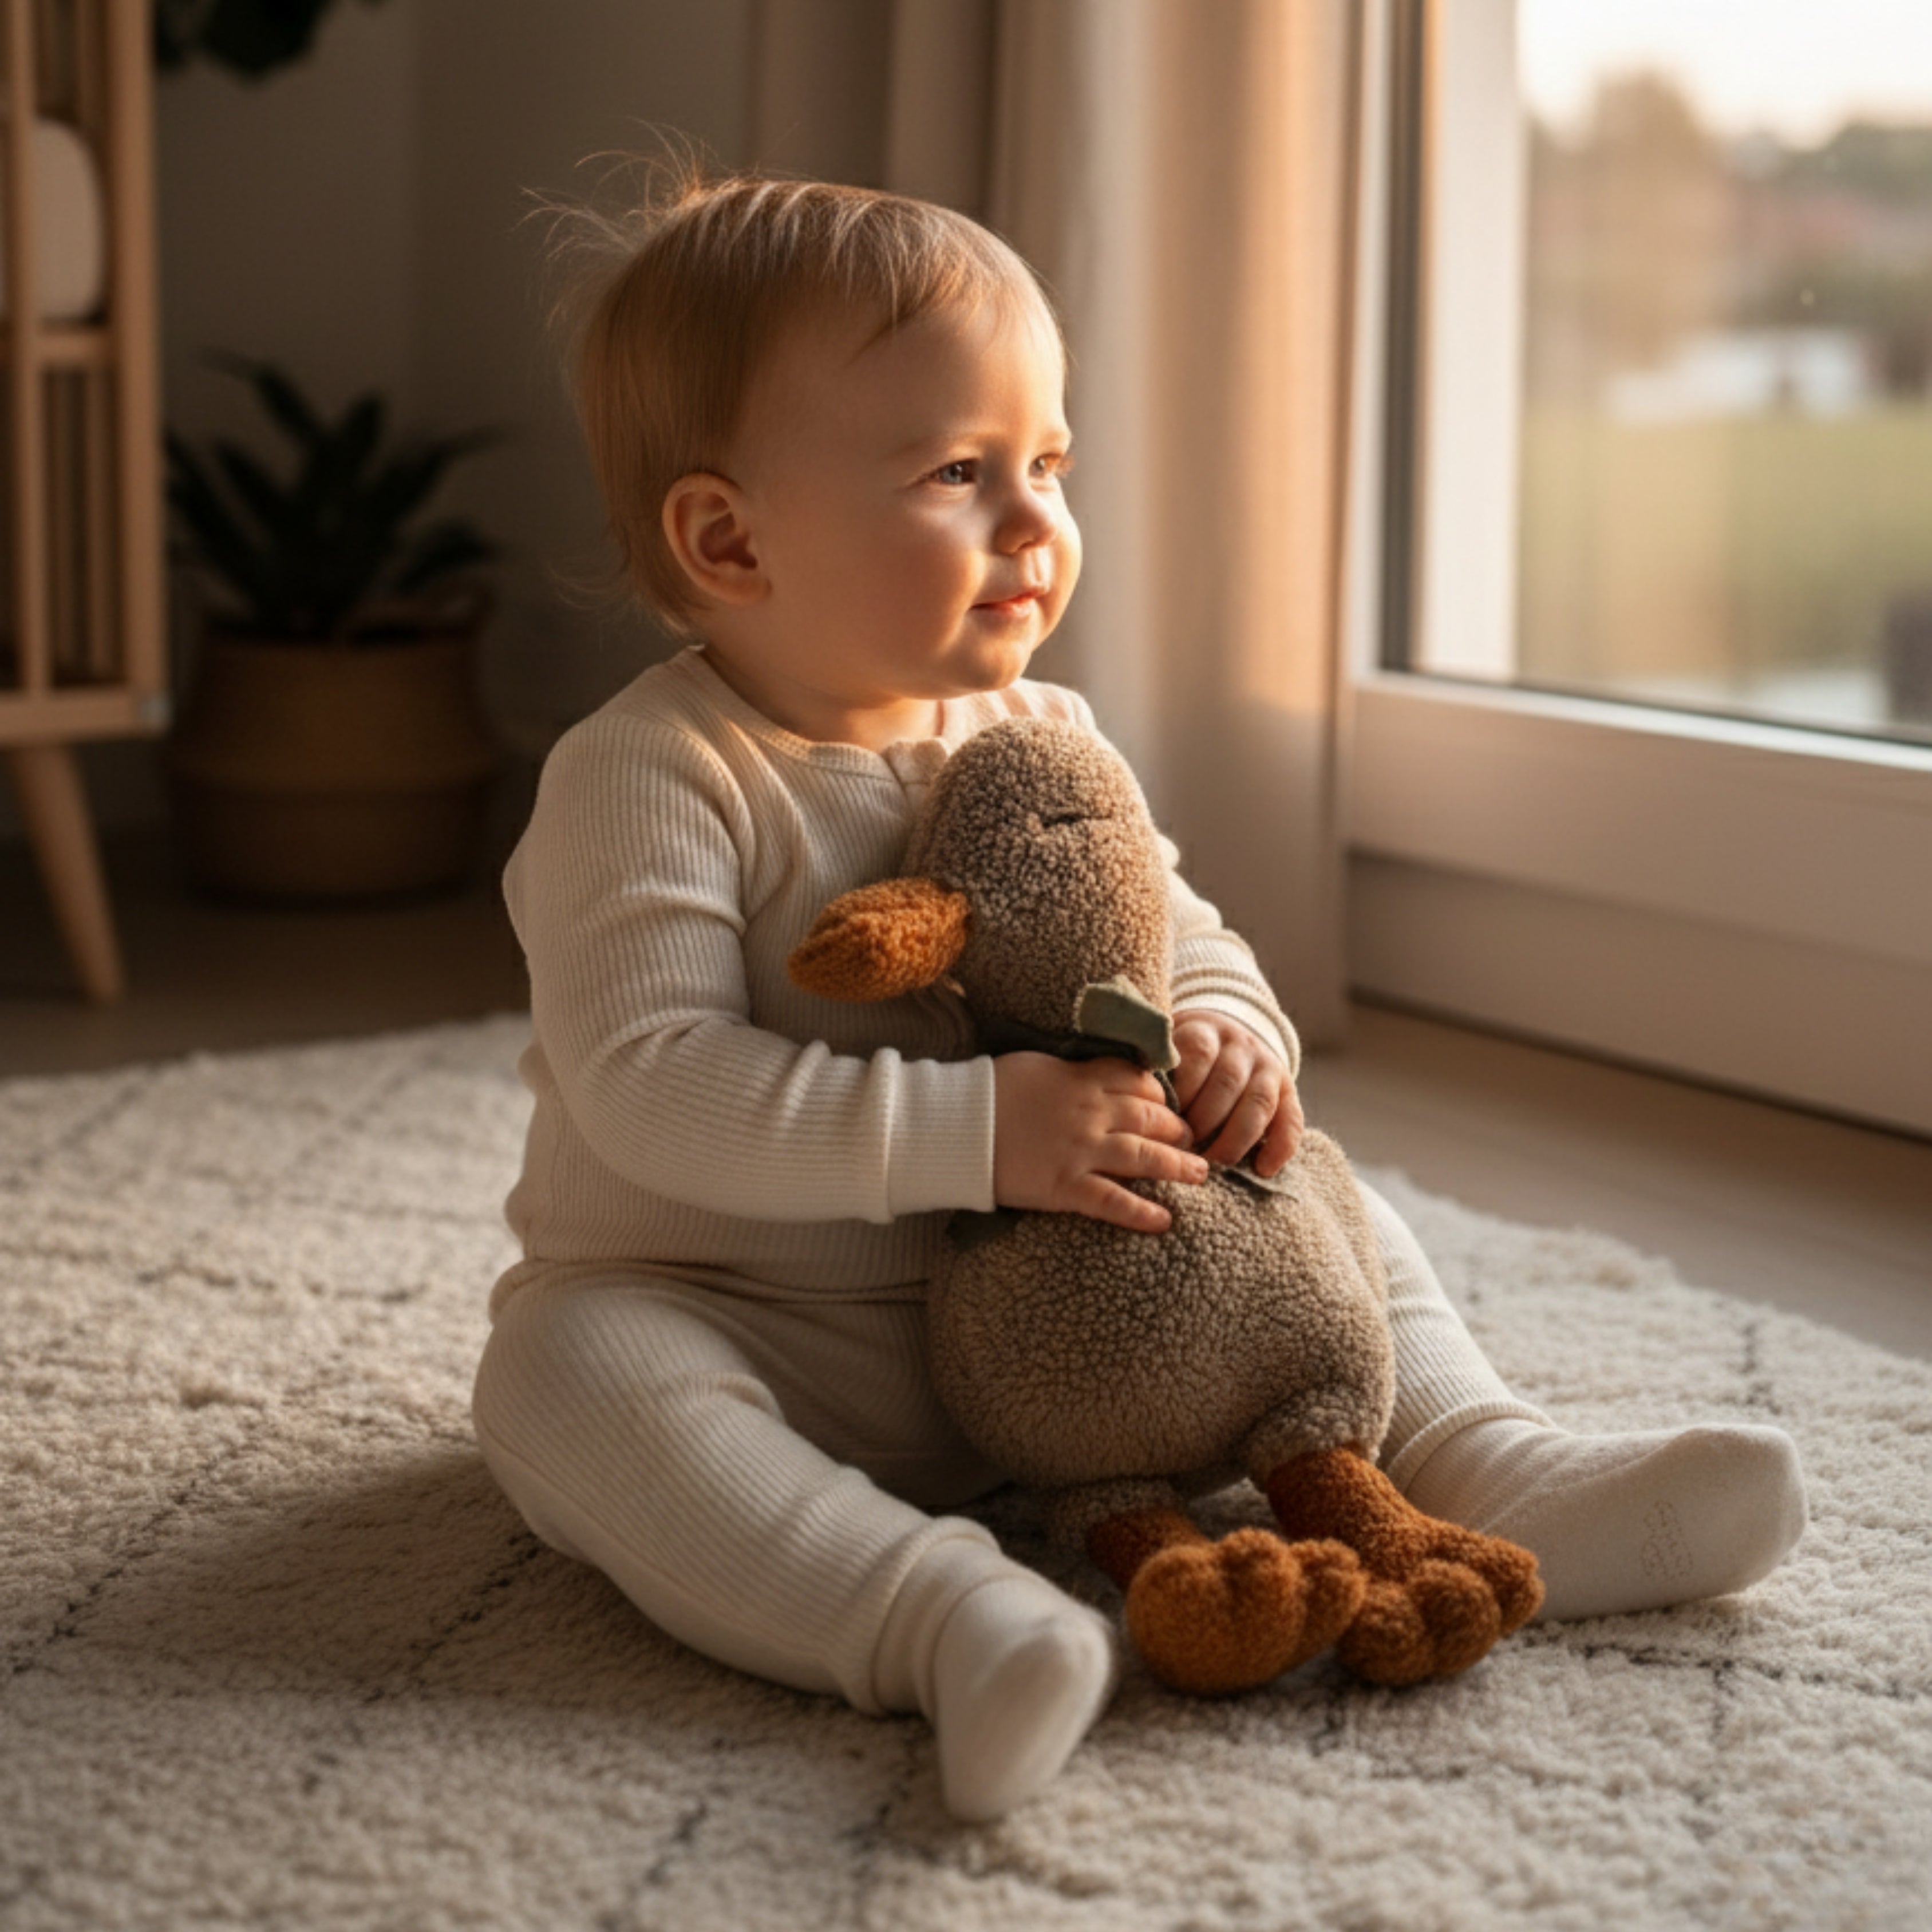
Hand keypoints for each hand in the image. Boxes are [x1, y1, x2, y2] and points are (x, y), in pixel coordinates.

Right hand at [993, 1052, 1207, 1233]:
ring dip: (1177, 1167)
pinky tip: (1164, 1221)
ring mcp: (1080, 1152)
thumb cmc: (989, 1090)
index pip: (1137, 1082)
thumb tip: (1095, 1075)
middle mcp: (1090, 1114)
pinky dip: (1141, 1213)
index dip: (1159, 1093)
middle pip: (1150, 1118)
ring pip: (1143, 1158)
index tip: (1169, 1104)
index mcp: (1081, 1080)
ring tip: (1199, 1175)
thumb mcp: (1037, 1065)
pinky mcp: (1064, 1187)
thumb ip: (1072, 1071)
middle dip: (1177, 1129)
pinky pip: (1113, 1203)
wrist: (954, 1124)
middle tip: (1193, 1140)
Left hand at [1169, 1011, 1302, 1176]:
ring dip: (1236, 1138)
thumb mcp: (1168, 1046)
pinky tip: (1263, 1169)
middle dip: (1205, 1120)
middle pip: (1228, 1082)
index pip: (1198, 1054)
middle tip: (1183, 1150)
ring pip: (1259, 1102)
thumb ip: (1156, 1067)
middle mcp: (1242, 1046)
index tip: (1163, 1119)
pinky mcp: (1288, 1092)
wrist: (1230, 1033)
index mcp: (1207, 1031)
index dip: (1183, 1089)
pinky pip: (1292, 1120)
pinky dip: (1281, 1147)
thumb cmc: (1185, 1054)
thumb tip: (1139, 1102)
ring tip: (1214, 1163)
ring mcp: (1268, 1068)